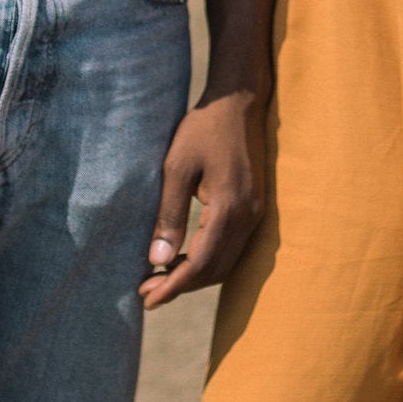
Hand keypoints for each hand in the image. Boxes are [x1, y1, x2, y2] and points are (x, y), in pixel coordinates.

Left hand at [142, 92, 263, 306]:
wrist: (239, 101)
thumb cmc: (203, 128)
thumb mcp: (176, 168)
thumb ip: (169, 215)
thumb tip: (158, 260)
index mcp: (229, 208)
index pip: (201, 263)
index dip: (173, 287)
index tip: (146, 300)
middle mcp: (248, 217)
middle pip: (216, 270)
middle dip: (181, 286)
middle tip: (146, 291)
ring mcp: (256, 213)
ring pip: (226, 263)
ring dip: (194, 276)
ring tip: (160, 279)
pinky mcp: (254, 207)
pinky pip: (232, 248)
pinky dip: (208, 261)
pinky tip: (185, 258)